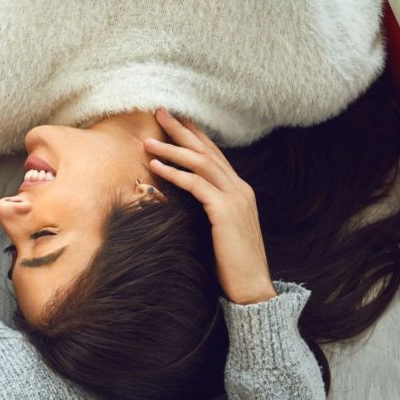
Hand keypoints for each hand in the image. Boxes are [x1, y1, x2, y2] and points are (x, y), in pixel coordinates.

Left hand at [144, 108, 276, 304]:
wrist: (251, 288)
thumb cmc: (231, 264)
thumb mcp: (219, 230)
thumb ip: (209, 209)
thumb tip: (185, 199)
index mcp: (239, 191)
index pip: (214, 155)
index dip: (194, 136)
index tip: (176, 120)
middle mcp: (240, 189)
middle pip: (207, 151)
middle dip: (182, 130)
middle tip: (160, 111)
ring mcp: (235, 199)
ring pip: (201, 164)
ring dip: (172, 150)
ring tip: (148, 141)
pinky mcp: (225, 212)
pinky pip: (196, 185)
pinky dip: (175, 174)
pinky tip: (156, 168)